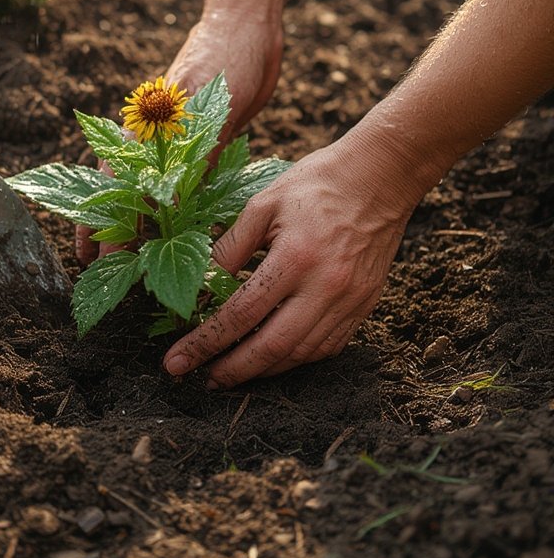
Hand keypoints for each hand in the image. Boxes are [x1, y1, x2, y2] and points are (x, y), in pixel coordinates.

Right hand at [76, 6, 283, 263]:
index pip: (116, 181)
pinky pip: (187, 180)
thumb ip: (195, 150)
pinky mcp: (205, 139)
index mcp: (149, 124)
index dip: (106, 218)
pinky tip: (180, 229)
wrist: (250, 22)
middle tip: (94, 264)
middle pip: (124, 188)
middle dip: (108, 225)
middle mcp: (158, 135)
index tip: (100, 253)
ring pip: (151, 188)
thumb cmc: (228, 52)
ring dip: (139, 220)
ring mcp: (179, 139)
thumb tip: (171, 207)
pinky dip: (179, 205)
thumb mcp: (212, 100)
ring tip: (127, 256)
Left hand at [162, 125, 427, 387]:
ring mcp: (350, 301)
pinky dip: (296, 359)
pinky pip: (327, 347)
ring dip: (263, 370)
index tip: (176, 361)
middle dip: (232, 370)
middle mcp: (325, 287)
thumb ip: (231, 247)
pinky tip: (272, 357)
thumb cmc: (316, 185)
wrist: (380, 177)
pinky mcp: (365, 306)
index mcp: (295, 258)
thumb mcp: (262, 204)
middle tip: (204, 380)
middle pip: (271, 347)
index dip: (205, 342)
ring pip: (301, 354)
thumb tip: (202, 287)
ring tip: (232, 372)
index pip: (241, 313)